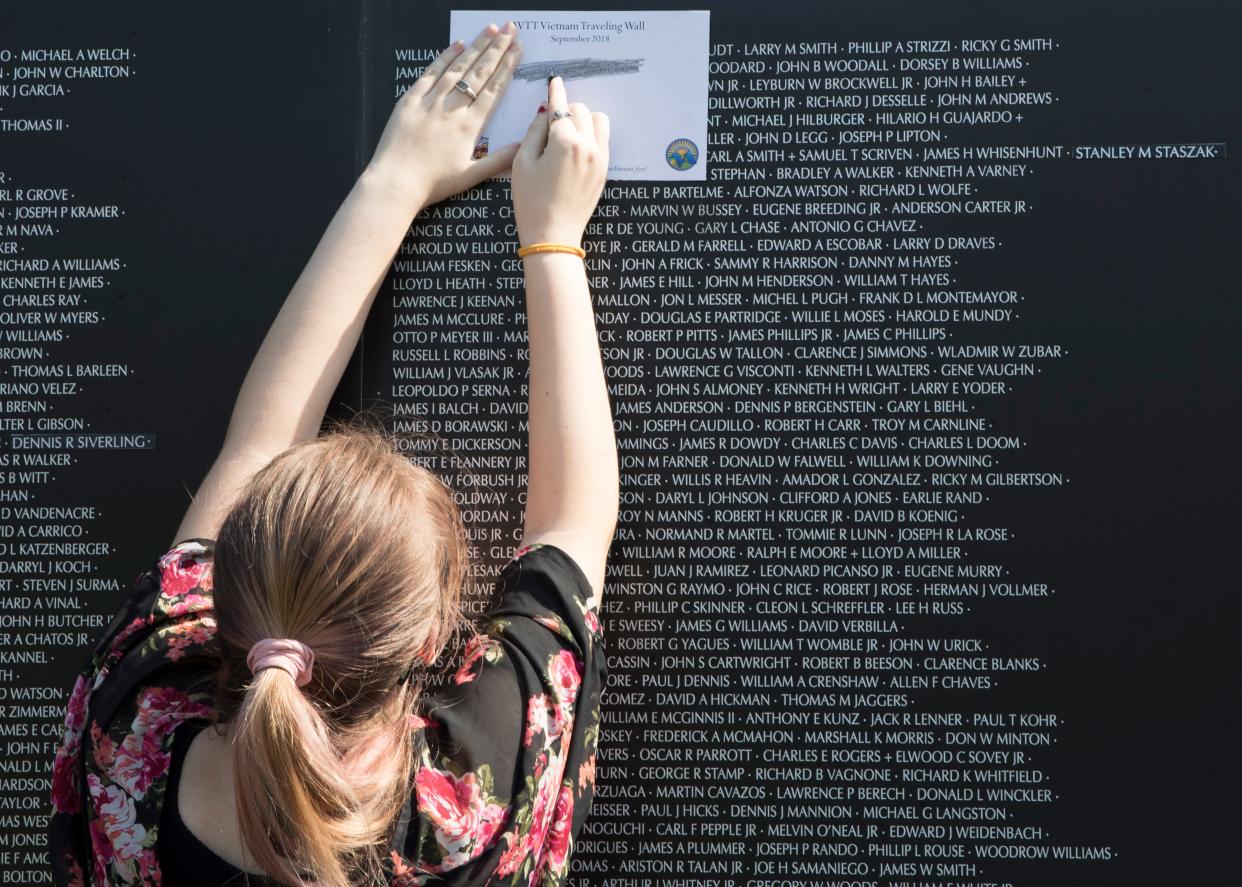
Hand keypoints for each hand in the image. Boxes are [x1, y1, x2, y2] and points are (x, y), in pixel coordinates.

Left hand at [366, 22, 522, 211]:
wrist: (396, 182)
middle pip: (479, 72)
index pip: (493, 89)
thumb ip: (499, 160)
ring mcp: (430, 101)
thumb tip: (524, 145)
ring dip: (476, 46)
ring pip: (457, 68)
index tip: (518, 49)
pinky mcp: (410, 100)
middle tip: (511, 29)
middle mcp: (452, 109)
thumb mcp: (471, 176)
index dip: (507, 67)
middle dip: (497, 48)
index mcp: (469, 126)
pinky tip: (457, 45)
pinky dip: (444, 57)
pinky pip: (430, 73)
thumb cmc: (433, 183)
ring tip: (491, 29)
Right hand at [511, 75, 610, 246]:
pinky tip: (576, 148)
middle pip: (582, 110)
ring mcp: (600, 159)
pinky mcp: (604, 171)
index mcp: (565, 142)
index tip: (556, 81)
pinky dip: (592, 136)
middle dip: (567, 110)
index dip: (556, 92)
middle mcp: (588, 146)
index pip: (561, 106)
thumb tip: (546, 112)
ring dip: (584, 120)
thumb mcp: (522, 162)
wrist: (553, 236)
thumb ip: (535, 131)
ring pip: (599, 122)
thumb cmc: (531, 201)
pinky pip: (603, 141)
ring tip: (567, 135)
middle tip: (552, 123)